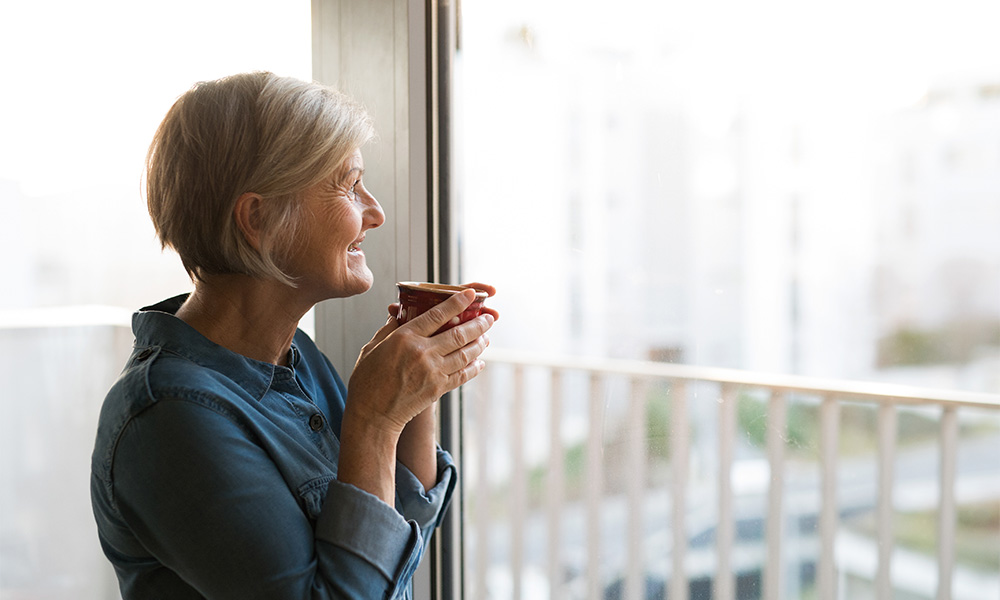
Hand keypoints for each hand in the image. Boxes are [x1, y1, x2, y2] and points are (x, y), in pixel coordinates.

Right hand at [346, 289, 495, 435]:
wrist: (372, 415)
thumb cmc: (367, 381)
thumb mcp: (371, 348)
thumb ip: (387, 330)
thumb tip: (396, 315)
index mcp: (404, 338)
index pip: (437, 314)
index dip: (457, 302)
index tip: (471, 294)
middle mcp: (423, 353)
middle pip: (459, 333)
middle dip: (478, 324)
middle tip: (489, 318)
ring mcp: (433, 372)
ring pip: (465, 353)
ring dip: (479, 344)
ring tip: (487, 337)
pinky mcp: (438, 389)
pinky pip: (462, 375)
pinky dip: (474, 367)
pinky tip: (479, 362)